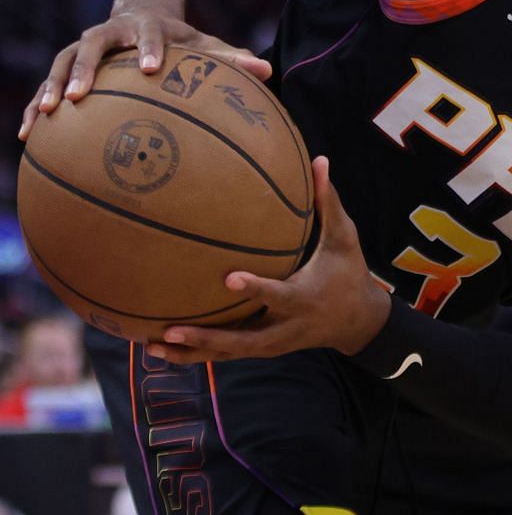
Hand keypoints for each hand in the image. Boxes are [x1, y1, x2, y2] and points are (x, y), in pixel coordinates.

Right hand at [19, 10, 272, 139]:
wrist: (140, 17)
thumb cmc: (178, 41)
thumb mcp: (204, 45)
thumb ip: (232, 58)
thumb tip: (267, 72)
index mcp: (145, 28)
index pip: (147, 35)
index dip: (149, 49)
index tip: (151, 68)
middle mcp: (107, 34)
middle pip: (89, 47)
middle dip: (83, 69)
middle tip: (76, 95)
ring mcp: (81, 48)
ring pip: (59, 63)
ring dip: (49, 87)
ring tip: (43, 114)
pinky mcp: (65, 66)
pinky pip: (46, 86)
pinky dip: (35, 107)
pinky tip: (26, 136)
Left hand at [146, 157, 393, 364]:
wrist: (358, 322)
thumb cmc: (348, 273)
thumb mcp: (344, 239)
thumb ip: (328, 202)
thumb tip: (319, 160)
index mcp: (304, 298)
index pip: (278, 295)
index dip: (255, 288)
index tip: (228, 278)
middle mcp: (286, 327)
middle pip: (243, 340)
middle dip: (207, 337)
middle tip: (171, 329)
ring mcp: (272, 343)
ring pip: (228, 353)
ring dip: (191, 352)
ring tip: (151, 345)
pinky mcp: (263, 349)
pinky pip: (226, 354)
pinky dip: (196, 353)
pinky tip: (162, 348)